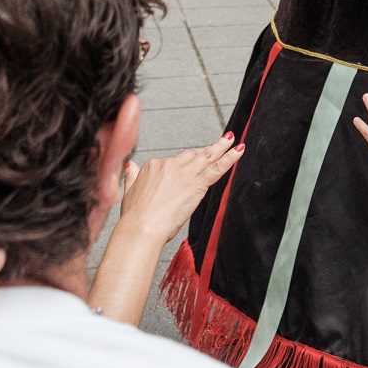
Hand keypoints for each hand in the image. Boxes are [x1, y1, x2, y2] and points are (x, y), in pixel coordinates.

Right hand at [116, 135, 243, 244]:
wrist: (142, 228)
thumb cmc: (135, 217)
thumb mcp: (128, 191)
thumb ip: (132, 176)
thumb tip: (130, 166)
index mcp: (154, 166)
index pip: (175, 162)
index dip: (185, 164)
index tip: (190, 166)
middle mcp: (170, 165)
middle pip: (193, 155)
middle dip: (207, 150)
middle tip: (221, 141)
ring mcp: (185, 172)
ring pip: (208, 156)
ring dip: (222, 147)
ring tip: (232, 139)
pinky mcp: (197, 183)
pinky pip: (218, 167)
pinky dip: (230, 157)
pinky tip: (239, 150)